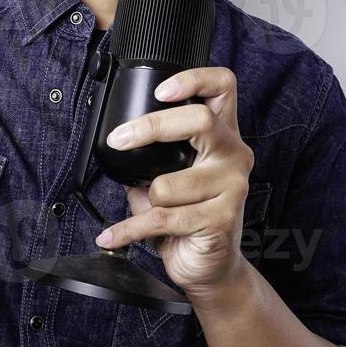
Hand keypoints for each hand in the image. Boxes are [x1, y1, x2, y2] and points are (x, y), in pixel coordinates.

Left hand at [93, 66, 254, 296]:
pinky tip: (111, 236)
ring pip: (167, 183)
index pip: (222, 87)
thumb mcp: (170, 176)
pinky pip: (162, 218)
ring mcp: (232, 187)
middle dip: (151, 127)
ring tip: (147, 211)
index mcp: (223, 135)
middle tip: (119, 139)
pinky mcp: (221, 219)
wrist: (211, 267)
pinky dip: (128, 230)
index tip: (160, 90)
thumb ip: (151, 157)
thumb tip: (118, 144)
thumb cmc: (190, 216)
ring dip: (145, 201)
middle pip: (199, 121)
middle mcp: (233, 155)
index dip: (193, 79)